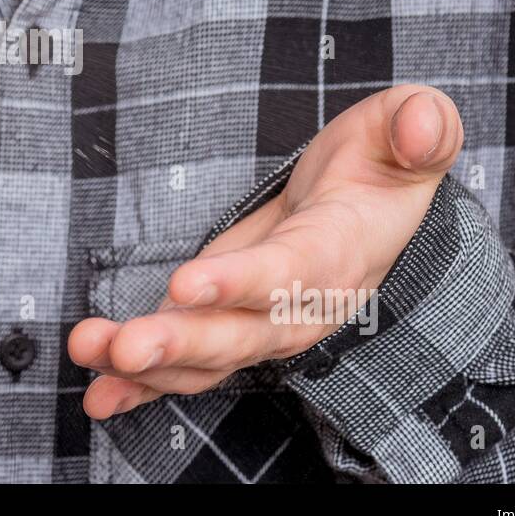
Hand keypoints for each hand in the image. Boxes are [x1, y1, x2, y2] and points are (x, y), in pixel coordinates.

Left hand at [68, 85, 463, 418]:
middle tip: (124, 348)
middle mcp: (305, 303)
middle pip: (243, 333)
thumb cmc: (382, 161)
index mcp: (344, 250)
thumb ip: (418, 126)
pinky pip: (190, 364)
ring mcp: (265, 321)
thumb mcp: (407, 128)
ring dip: (148, 365)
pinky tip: (98, 392)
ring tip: (92, 355)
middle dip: (181, 343)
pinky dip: (142, 384)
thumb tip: (422, 122)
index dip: (243, 283)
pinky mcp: (231, 325)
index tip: (186, 283)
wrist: (370, 204)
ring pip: (209, 355)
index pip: (294, 273)